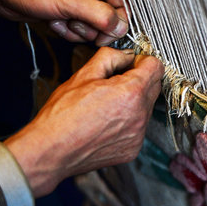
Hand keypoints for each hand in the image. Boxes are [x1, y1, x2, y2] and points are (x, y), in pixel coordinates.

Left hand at [0, 0, 127, 45]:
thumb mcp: (73, 2)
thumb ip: (103, 16)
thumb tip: (123, 28)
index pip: (123, 6)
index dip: (115, 24)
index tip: (103, 36)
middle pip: (107, 20)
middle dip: (89, 27)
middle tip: (74, 21)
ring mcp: (79, 0)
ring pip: (91, 27)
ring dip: (75, 29)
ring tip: (61, 18)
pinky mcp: (68, 10)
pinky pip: (77, 28)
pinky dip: (65, 29)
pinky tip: (54, 20)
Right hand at [4, 47, 164, 197]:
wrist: (50, 150)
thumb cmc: (62, 115)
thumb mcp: (84, 74)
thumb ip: (111, 57)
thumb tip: (126, 55)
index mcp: (130, 92)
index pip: (156, 66)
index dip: (142, 60)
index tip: (131, 63)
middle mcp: (140, 114)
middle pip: (155, 85)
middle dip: (140, 79)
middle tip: (116, 81)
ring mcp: (138, 134)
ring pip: (147, 107)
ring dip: (135, 101)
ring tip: (108, 104)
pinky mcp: (133, 148)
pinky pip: (139, 127)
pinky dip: (129, 121)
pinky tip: (108, 121)